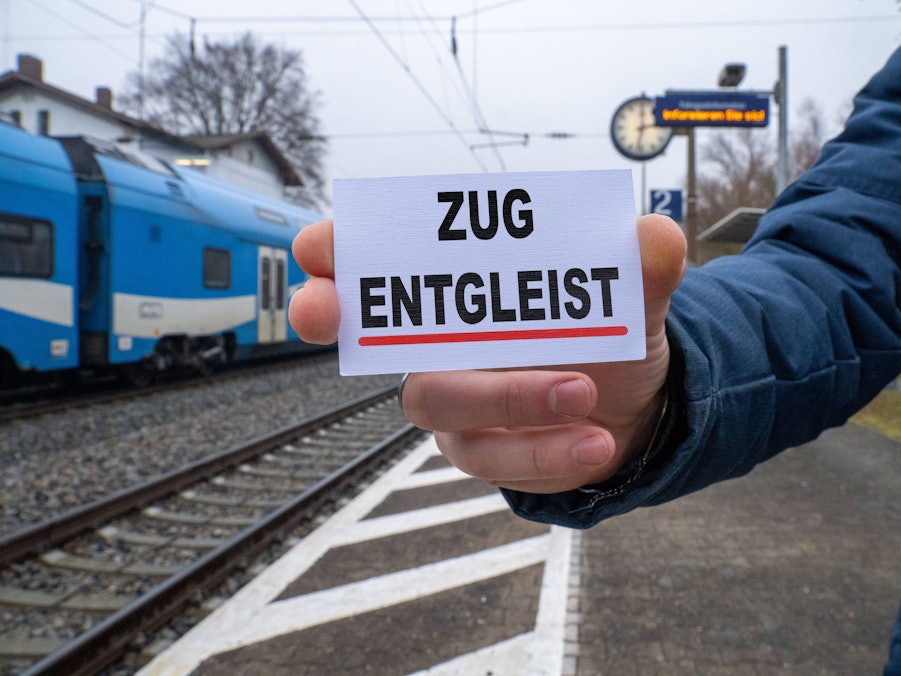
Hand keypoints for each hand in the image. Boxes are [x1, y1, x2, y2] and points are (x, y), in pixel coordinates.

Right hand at [288, 214, 685, 493]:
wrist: (636, 405)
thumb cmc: (611, 335)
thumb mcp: (632, 297)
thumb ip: (640, 268)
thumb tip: (655, 238)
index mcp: (469, 290)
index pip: (390, 263)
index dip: (342, 252)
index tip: (317, 247)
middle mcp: (446, 345)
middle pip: (376, 335)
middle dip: (345, 318)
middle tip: (324, 314)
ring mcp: (458, 402)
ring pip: (440, 402)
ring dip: (505, 397)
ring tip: (582, 394)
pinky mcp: (481, 451)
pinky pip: (493, 458)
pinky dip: (543, 450)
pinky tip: (595, 441)